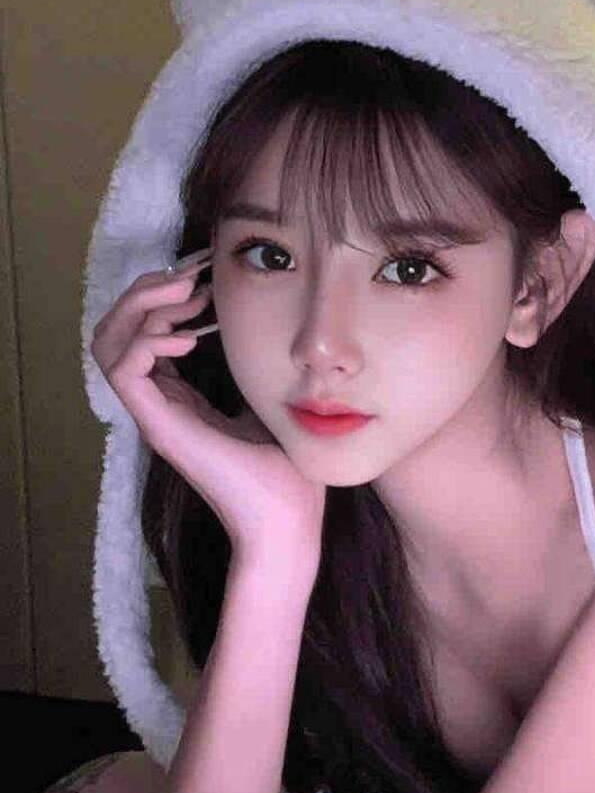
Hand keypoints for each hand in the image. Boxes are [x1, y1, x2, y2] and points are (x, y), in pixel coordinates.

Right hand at [90, 250, 325, 569]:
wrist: (290, 521)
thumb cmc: (288, 470)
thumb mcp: (272, 399)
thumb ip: (257, 365)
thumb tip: (271, 325)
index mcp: (181, 395)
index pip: (143, 331)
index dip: (165, 293)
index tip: (206, 271)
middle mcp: (161, 402)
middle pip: (115, 328)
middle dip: (147, 289)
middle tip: (192, 276)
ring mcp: (156, 414)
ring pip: (107, 342)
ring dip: (142, 307)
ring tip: (188, 296)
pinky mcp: (160, 427)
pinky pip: (123, 369)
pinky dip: (147, 339)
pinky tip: (189, 336)